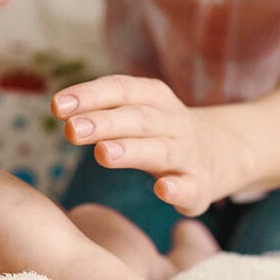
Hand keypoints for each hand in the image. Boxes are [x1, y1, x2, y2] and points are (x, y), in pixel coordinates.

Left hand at [52, 75, 232, 215]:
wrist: (222, 152)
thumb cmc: (162, 132)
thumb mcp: (138, 112)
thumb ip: (103, 110)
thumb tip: (60, 108)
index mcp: (156, 98)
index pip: (121, 89)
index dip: (90, 95)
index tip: (57, 106)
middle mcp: (174, 122)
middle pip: (139, 118)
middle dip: (104, 123)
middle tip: (72, 130)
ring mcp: (189, 154)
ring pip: (162, 150)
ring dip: (132, 151)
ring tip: (103, 154)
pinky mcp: (199, 186)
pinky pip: (190, 186)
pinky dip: (177, 188)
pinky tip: (162, 190)